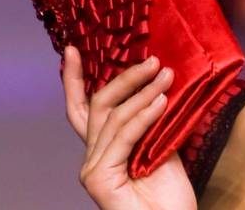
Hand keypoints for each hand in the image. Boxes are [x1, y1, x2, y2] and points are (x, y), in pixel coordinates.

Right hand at [62, 46, 197, 209]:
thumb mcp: (162, 149)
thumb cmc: (171, 198)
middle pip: (98, 105)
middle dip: (124, 78)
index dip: (75, 80)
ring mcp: (93, 169)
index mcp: (105, 149)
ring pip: (113, 117)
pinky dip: (143, 115)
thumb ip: (152, 122)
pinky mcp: (99, 178)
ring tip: (166, 76)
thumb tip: (159, 84)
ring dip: (143, 92)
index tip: (73, 50)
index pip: (84, 109)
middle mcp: (93, 158)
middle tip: (152, 60)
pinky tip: (161, 101)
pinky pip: (124, 135)